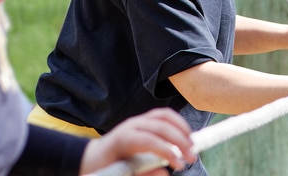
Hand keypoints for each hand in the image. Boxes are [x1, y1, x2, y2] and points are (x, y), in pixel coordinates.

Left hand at [78, 108, 196, 174]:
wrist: (95, 157)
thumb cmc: (105, 168)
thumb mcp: (119, 174)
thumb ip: (141, 175)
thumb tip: (164, 173)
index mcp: (122, 139)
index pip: (149, 140)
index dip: (167, 152)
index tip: (179, 166)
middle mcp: (131, 125)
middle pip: (160, 126)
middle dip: (180, 141)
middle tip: (192, 158)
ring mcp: (138, 120)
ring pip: (164, 116)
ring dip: (182, 129)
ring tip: (192, 146)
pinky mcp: (144, 120)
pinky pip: (163, 116)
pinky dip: (178, 123)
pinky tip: (185, 136)